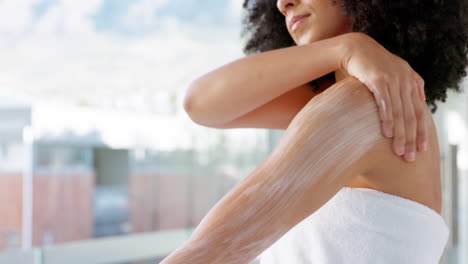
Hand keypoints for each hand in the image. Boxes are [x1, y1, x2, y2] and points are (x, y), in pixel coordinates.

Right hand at [341, 32, 426, 162]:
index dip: (422, 132)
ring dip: (400, 134)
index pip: (420, 112)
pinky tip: (386, 133)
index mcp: (412, 81)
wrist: (354, 48)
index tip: (421, 150)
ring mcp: (393, 79)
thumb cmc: (370, 66)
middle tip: (409, 157)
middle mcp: (406, 80)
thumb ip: (403, 90)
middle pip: (412, 115)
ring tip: (398, 151)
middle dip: (411, 139)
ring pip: (400, 112)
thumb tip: (412, 107)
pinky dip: (387, 119)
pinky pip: (385, 103)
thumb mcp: (390, 77)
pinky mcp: (378, 79)